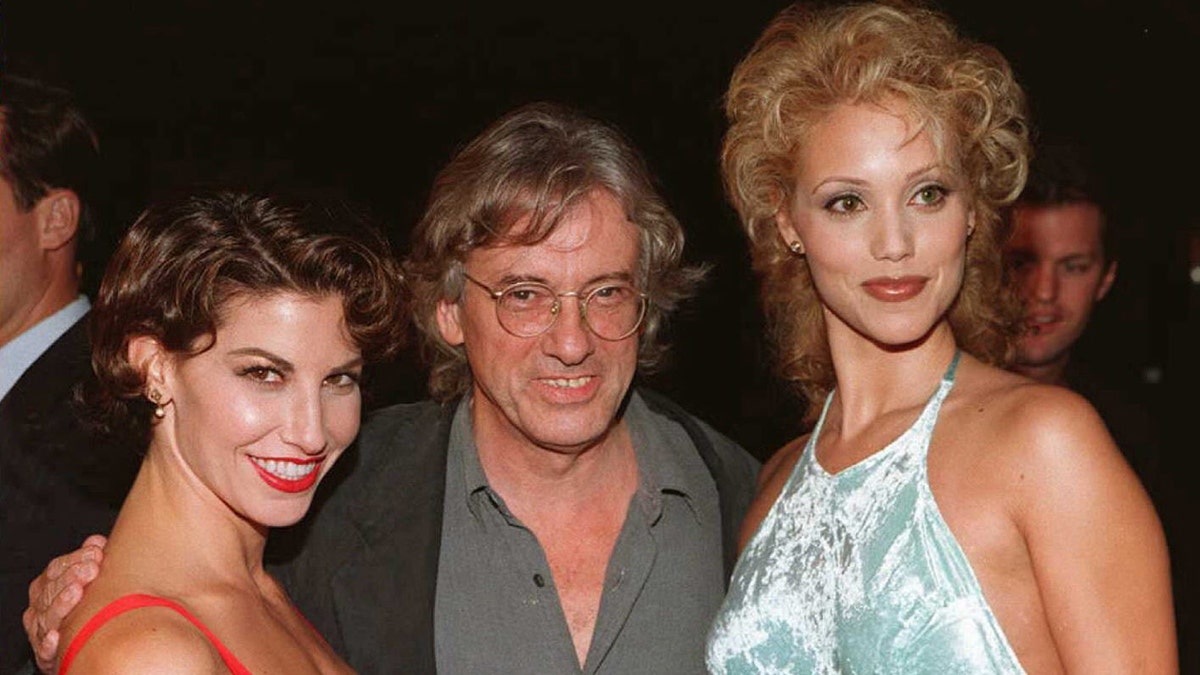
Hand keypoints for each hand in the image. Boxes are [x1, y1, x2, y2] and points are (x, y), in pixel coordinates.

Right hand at [22, 535, 106, 673]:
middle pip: (52, 588)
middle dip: (71, 576)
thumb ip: (87, 560)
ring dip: (61, 603)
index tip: (96, 552)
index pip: (57, 568)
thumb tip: (96, 541)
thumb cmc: (79, 608)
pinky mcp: (45, 652)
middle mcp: (41, 605)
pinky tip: (57, 635)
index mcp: (48, 586)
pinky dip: (49, 642)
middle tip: (92, 569)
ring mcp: (41, 628)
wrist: (74, 645)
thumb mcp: (81, 581)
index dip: (75, 559)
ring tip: (77, 592)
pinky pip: (43, 648)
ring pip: (48, 615)